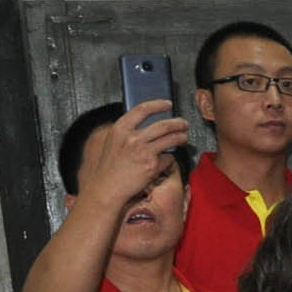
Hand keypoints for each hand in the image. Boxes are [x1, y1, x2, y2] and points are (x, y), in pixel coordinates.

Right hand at [82, 99, 191, 213]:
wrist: (107, 187)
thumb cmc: (110, 167)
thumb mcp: (113, 141)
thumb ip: (127, 131)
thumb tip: (146, 125)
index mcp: (121, 128)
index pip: (142, 109)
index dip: (158, 105)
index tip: (167, 104)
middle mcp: (132, 138)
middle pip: (163, 125)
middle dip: (178, 123)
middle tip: (184, 124)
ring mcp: (143, 151)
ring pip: (172, 139)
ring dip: (182, 137)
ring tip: (184, 138)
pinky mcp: (152, 165)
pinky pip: (168, 158)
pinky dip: (170, 158)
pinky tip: (167, 160)